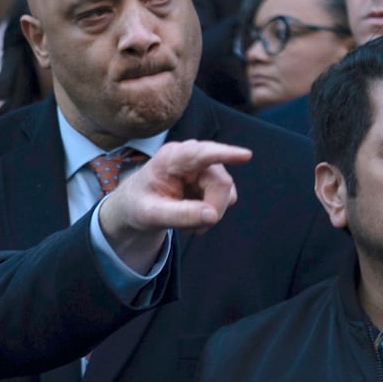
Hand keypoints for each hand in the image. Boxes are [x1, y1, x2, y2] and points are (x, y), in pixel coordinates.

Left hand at [98, 140, 250, 272]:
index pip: (201, 153)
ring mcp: (205, 167)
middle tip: (189, 228)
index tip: (246, 155)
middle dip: (211, 209)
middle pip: (221, 183)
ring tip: (183, 220)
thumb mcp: (150, 215)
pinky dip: (211, 213)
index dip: (225, 154)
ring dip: (209, 214)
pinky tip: (192, 216)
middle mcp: (192, 157)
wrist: (136, 204)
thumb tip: (213, 216)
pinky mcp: (213, 179)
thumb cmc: (138, 204)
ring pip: (227, 193)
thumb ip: (178, 215)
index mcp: (171, 158)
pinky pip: (226, 198)